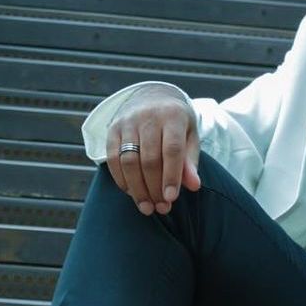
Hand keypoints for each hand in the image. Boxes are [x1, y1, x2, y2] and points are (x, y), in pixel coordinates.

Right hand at [105, 86, 200, 215]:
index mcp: (173, 116)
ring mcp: (127, 122)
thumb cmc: (176, 123)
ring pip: (129, 160)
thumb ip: (190, 161)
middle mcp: (148, 116)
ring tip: (147, 207)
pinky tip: (131, 193)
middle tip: (161, 208)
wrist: (152, 97)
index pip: (171, 150)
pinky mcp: (112, 129)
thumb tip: (194, 186)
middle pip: (149, 158)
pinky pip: (112, 158)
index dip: (171, 176)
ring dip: (137, 188)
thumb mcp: (190, 137)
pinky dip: (121, 179)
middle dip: (154, 187)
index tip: (171, 198)